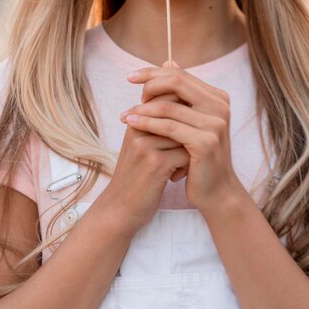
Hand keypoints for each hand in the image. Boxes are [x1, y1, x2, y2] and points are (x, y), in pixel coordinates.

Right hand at [102, 114, 188, 234]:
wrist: (118, 208)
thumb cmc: (135, 175)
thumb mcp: (140, 145)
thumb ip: (157, 126)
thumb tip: (187, 106)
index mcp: (135, 120)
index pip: (167, 100)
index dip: (182, 115)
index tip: (185, 133)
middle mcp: (139, 128)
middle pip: (178, 116)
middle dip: (188, 131)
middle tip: (188, 148)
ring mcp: (146, 145)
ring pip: (185, 135)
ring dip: (189, 150)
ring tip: (181, 165)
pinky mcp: (156, 163)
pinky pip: (186, 154)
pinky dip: (187, 166)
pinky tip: (177, 176)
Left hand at [121, 65, 246, 213]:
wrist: (216, 191)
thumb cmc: (198, 155)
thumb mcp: (191, 121)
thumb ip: (182, 94)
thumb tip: (168, 61)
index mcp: (217, 97)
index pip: (181, 75)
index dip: (153, 72)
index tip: (130, 76)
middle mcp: (220, 106)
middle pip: (177, 82)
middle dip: (148, 83)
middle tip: (128, 88)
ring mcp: (215, 124)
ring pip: (169, 106)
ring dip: (142, 108)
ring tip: (125, 115)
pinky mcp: (205, 142)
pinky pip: (169, 127)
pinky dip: (147, 123)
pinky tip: (131, 124)